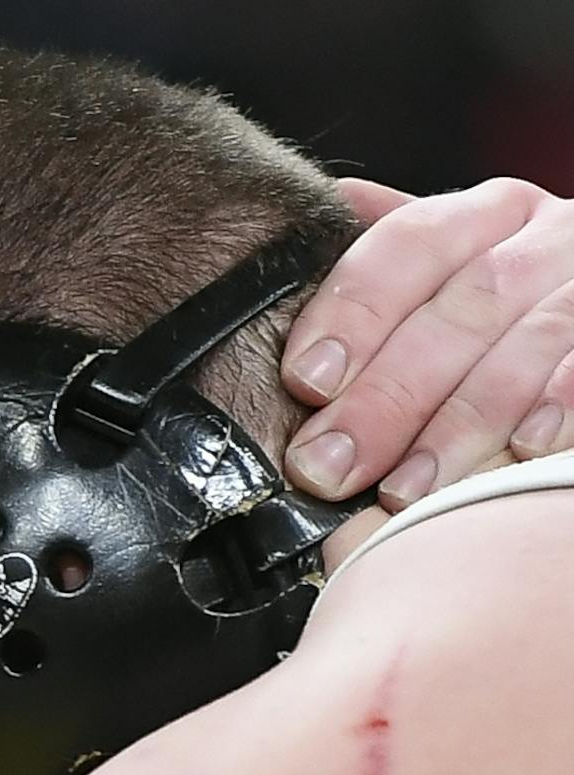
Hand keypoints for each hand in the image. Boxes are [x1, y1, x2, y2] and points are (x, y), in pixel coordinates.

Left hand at [281, 177, 573, 509]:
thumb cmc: (503, 312)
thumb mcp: (450, 269)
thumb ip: (393, 259)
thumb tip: (334, 206)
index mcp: (485, 215)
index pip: (409, 243)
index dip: (353, 311)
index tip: (305, 382)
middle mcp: (548, 238)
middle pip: (463, 305)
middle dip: (389, 394)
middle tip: (329, 466)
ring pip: (531, 341)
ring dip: (462, 421)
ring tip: (404, 489)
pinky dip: (561, 402)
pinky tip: (522, 448)